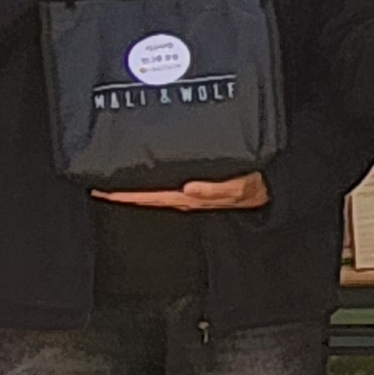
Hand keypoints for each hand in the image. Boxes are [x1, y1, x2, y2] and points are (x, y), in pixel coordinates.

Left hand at [93, 174, 270, 212]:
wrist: (276, 189)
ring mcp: (192, 194)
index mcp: (193, 197)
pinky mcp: (198, 189)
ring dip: (135, 189)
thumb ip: (217, 190)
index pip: (150, 197)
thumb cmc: (259, 187)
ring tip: (116, 180)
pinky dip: (153, 184)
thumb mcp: (242, 187)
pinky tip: (148, 177)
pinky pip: (168, 187)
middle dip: (122, 192)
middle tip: (97, 185)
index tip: (101, 190)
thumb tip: (189, 189)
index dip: (125, 195)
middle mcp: (188, 196)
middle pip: (146, 196)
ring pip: (155, 193)